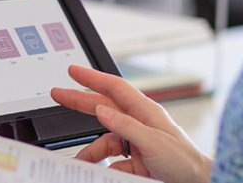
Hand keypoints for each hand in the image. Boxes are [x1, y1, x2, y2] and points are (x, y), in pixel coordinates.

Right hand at [51, 65, 211, 182]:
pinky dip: (102, 167)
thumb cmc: (185, 162)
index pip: (114, 88)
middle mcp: (139, 124)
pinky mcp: (136, 163)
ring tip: (80, 161)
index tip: (73, 71)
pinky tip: (96, 172)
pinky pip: (112, 162)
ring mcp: (137, 143)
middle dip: (80, 101)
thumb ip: (126, 125)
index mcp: (146, 111)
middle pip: (104, 108)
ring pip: (105, 141)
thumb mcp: (153, 142)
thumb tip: (101, 110)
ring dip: (91, 151)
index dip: (93, 77)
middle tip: (58, 94)